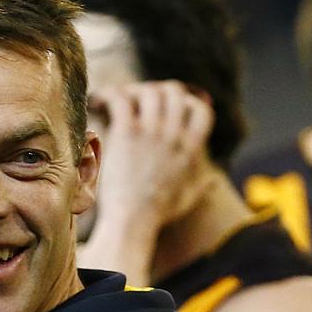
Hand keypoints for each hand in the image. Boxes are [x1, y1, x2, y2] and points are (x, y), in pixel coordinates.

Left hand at [76, 81, 214, 282]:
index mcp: (190, 149)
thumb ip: (202, 186)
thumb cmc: (157, 214)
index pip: (201, 110)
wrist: (133, 221)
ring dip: (133, 91)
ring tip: (117, 101)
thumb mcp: (187, 200)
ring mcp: (151, 133)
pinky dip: (109, 95)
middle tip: (139, 99)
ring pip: (148, 91)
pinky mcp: (127, 134)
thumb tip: (214, 180)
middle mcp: (174, 136)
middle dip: (157, 90)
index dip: (188, 102)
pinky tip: (98, 102)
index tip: (172, 106)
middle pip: (173, 92)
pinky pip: (121, 98)